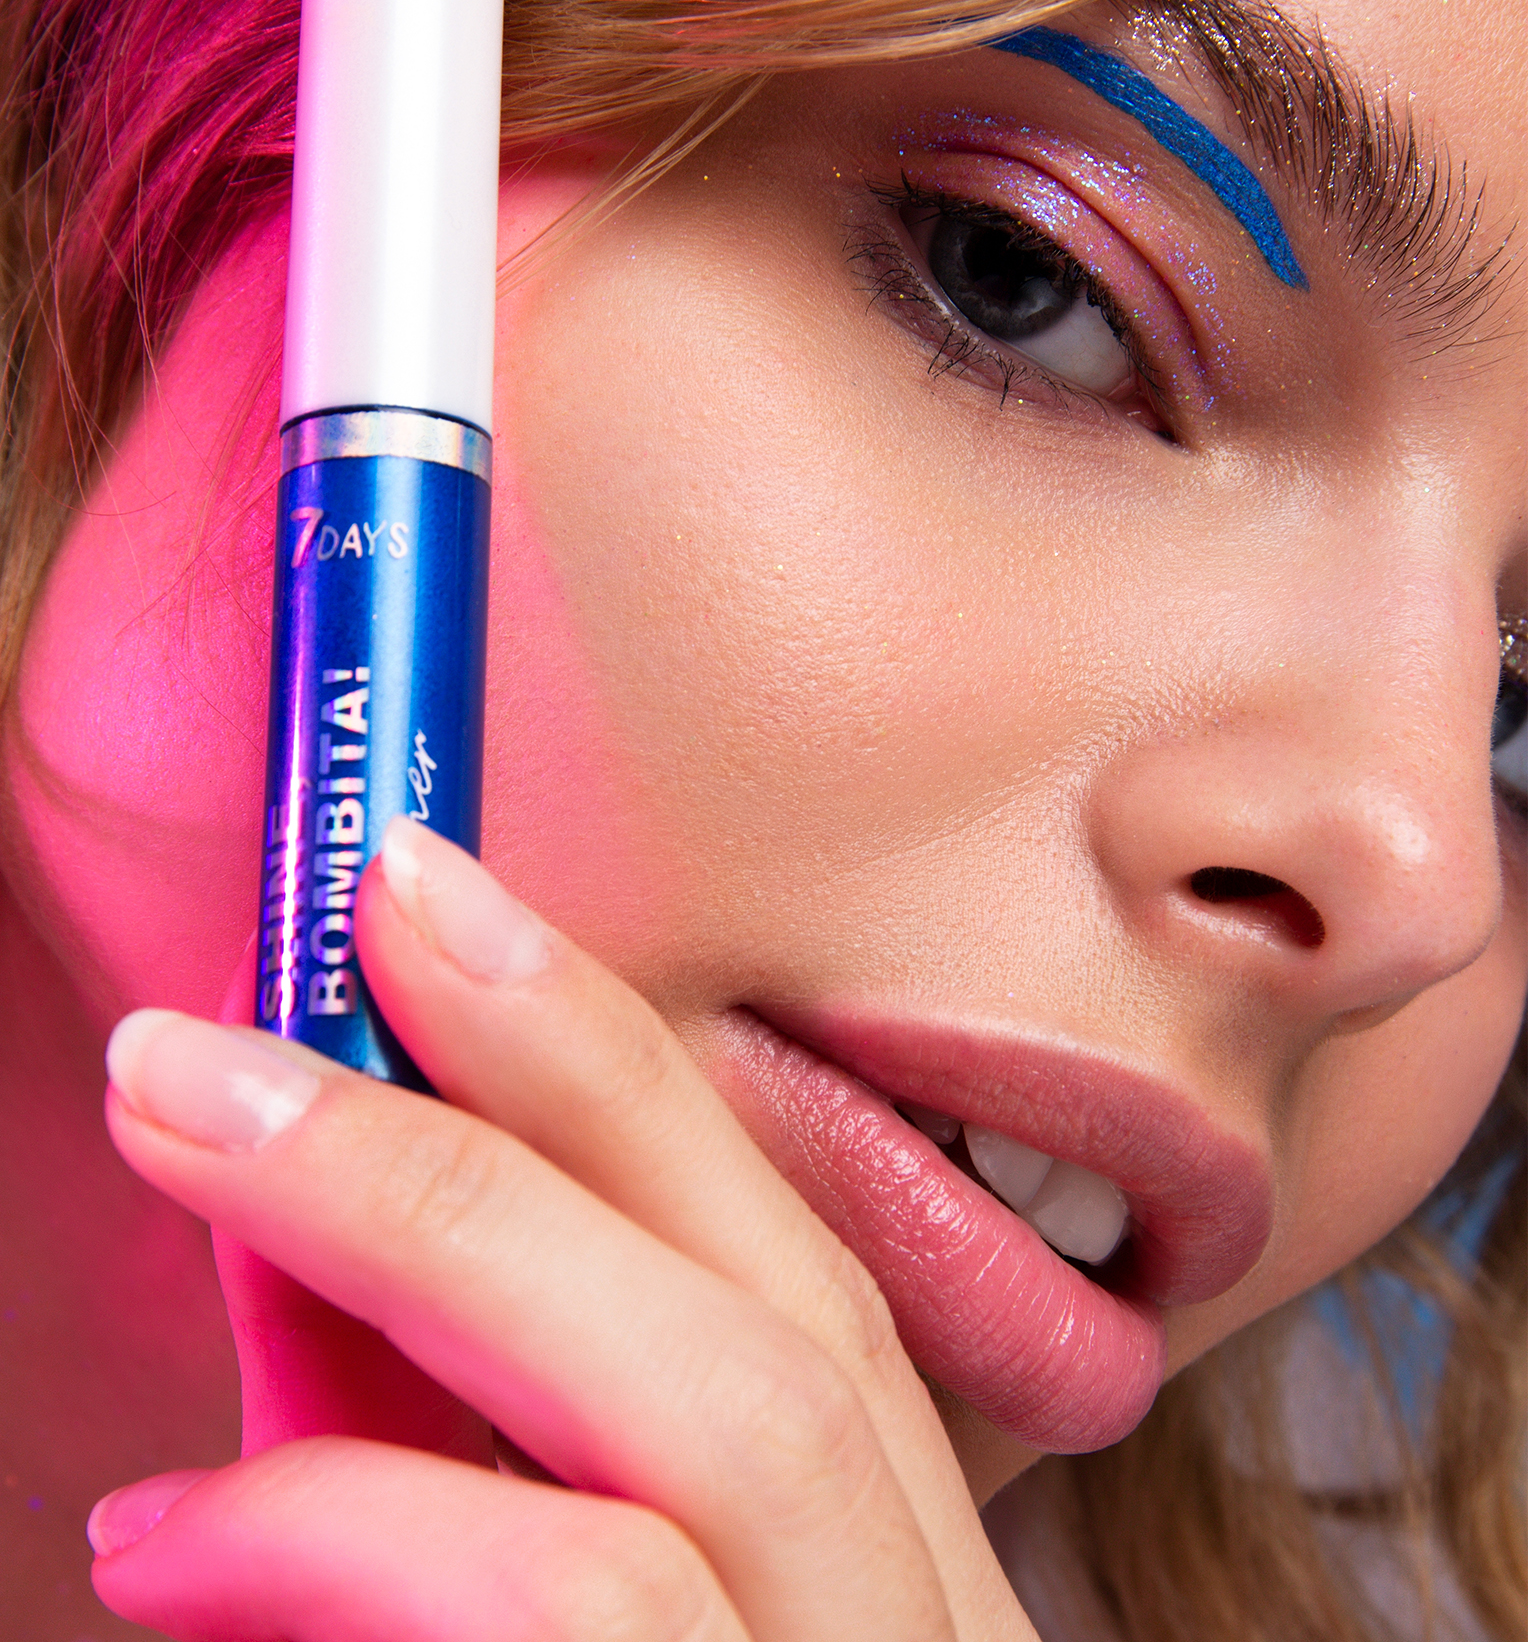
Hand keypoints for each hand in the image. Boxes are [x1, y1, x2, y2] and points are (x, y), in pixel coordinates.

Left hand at [90, 819, 1035, 1639]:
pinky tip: (173, 1531)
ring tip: (190, 1115)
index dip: (627, 1071)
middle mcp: (928, 1628)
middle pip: (800, 1303)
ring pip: (743, 1410)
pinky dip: (372, 1527)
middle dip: (555, 1087)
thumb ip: (462, 1471)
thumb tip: (300, 1259)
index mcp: (891, 1580)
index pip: (803, 1277)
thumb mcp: (564, 1623)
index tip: (439, 898)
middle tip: (329, 926)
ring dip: (442, 1222)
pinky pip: (602, 1601)